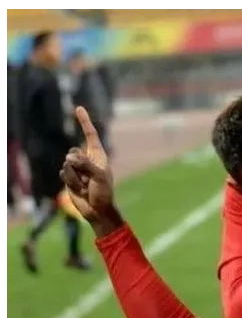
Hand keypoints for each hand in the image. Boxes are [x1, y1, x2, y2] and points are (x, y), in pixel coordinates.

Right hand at [60, 107, 113, 221]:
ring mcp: (77, 168)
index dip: (84, 121)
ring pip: (67, 163)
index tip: (78, 108)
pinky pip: (63, 173)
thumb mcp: (99, 176)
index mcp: (98, 154)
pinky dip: (71, 182)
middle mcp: (86, 158)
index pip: (90, 134)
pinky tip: (79, 189)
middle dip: (79, 165)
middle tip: (89, 179)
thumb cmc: (103, 192)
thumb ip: (86, 164)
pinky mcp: (69, 177)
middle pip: (73, 152)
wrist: (97, 209)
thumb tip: (69, 158)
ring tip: (86, 185)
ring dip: (76, 177)